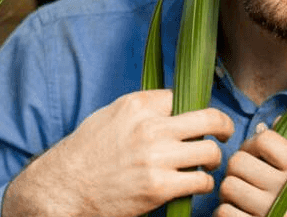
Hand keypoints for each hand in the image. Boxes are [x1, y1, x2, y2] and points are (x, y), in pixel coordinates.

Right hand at [2, 89, 233, 216]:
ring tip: (206, 164)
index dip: (190, 110)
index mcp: (138, 104)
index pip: (182, 98)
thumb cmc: (85, 152)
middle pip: (210, 118)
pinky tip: (194, 184)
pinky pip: (200, 180)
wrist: (62, 188)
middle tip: (224, 133)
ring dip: (213, 159)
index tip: (194, 121)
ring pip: (210, 151)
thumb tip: (172, 104)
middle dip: (223, 126)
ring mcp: (157, 157)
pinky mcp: (159, 187)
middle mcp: (151, 127)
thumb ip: (142, 108)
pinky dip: (203, 183)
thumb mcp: (111, 115)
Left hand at [215, 128, 286, 216]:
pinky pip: (224, 212)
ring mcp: (274, 212)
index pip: (264, 139)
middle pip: (238, 161)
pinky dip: (226, 214)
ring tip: (240, 200)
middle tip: (243, 180)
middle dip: (236, 171)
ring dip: (229, 194)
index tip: (252, 157)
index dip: (250, 145)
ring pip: (228, 186)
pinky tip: (238, 215)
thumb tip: (274, 120)